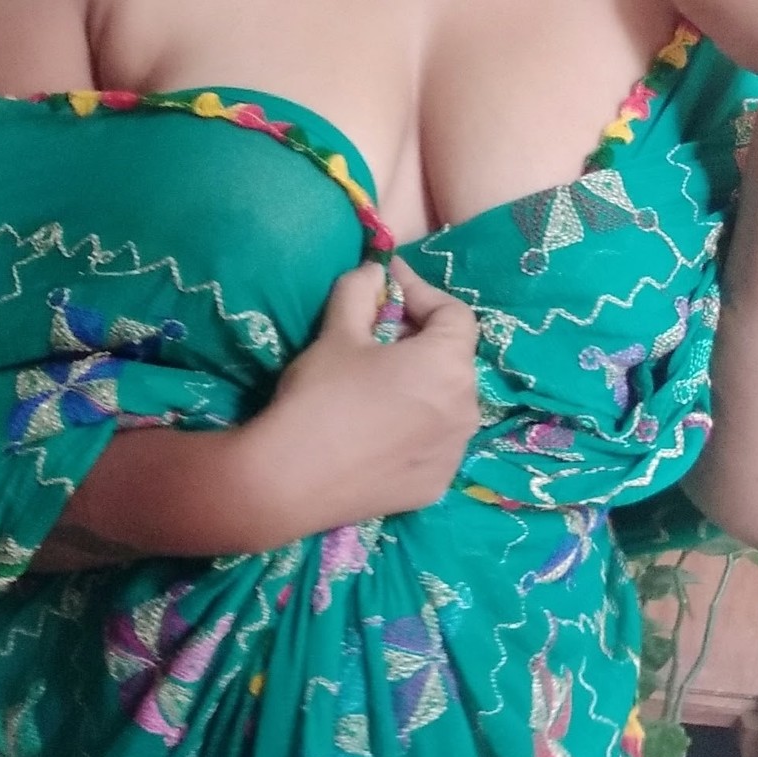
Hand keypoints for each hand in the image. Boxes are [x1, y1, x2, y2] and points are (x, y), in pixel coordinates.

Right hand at [243, 256, 481, 540]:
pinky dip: (417, 430)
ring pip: (447, 405)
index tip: (388, 289)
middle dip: (422, 343)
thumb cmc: (319, 397)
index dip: (422, 294)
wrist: (291, 481)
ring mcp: (454, 452)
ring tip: (381, 388)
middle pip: (454, 361)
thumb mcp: (336, 332)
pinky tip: (380, 432)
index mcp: (448, 364)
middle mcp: (467, 409)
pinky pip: (435, 445)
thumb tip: (374, 271)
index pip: (455, 314)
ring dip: (422, 388)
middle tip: (379, 340)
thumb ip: (360, 290)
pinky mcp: (436, 485)